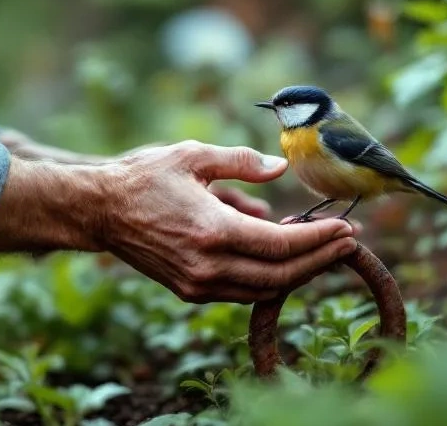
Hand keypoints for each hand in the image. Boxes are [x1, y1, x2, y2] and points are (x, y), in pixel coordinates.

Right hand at [98, 141, 357, 303]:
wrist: (99, 211)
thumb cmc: (144, 177)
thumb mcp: (192, 156)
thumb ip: (241, 162)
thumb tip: (280, 168)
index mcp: (211, 231)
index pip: (282, 245)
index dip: (319, 238)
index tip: (346, 227)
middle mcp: (207, 266)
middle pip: (281, 274)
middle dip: (320, 259)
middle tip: (348, 241)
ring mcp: (198, 284)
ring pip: (264, 288)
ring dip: (298, 271)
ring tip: (321, 247)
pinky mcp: (190, 291)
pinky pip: (242, 290)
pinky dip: (269, 275)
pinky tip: (282, 253)